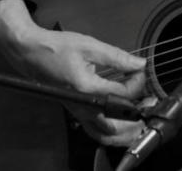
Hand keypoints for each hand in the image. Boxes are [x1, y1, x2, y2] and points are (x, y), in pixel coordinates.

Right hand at [0, 0, 147, 145]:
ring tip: (139, 119)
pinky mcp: (75, 111)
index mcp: (87, 88)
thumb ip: (118, 57)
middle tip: (148, 103)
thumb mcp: (91, 46)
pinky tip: (121, 124)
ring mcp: (77, 112)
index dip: (138, 82)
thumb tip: (140, 63)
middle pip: (116, 123)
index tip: (139, 70)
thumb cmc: (57, 48)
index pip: (123, 95)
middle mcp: (82, 105)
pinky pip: (94, 131)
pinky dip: (110, 132)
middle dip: (136, 115)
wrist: (33, 54)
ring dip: (125, 131)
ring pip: (104, 134)